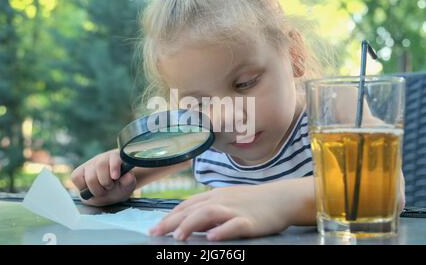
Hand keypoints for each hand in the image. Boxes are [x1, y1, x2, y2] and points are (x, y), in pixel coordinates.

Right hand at [71, 149, 135, 206]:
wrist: (108, 192)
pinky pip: (76, 177)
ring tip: (102, 190)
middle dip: (105, 182)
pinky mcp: (78, 172)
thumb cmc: (119, 187)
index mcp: (116, 158)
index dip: (114, 166)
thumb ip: (128, 182)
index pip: (113, 158)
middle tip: (109, 187)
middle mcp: (102, 159)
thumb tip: (128, 176)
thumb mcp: (127, 186)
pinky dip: (83, 186)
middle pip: (100, 166)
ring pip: (89, 175)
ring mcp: (89, 165)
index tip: (115, 177)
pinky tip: (90, 189)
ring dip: (96, 188)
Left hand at [150, 183, 294, 240]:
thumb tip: (189, 222)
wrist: (280, 198)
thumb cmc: (252, 201)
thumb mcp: (227, 201)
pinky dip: (222, 231)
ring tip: (178, 237)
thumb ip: (208, 210)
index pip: (187, 205)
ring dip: (191, 224)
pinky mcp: (249, 221)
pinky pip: (234, 225)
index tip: (155, 228)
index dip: (169, 216)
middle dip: (172, 222)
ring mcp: (235, 209)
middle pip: (192, 209)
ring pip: (208, 213)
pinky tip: (211, 238)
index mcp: (214, 196)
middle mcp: (221, 200)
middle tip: (156, 234)